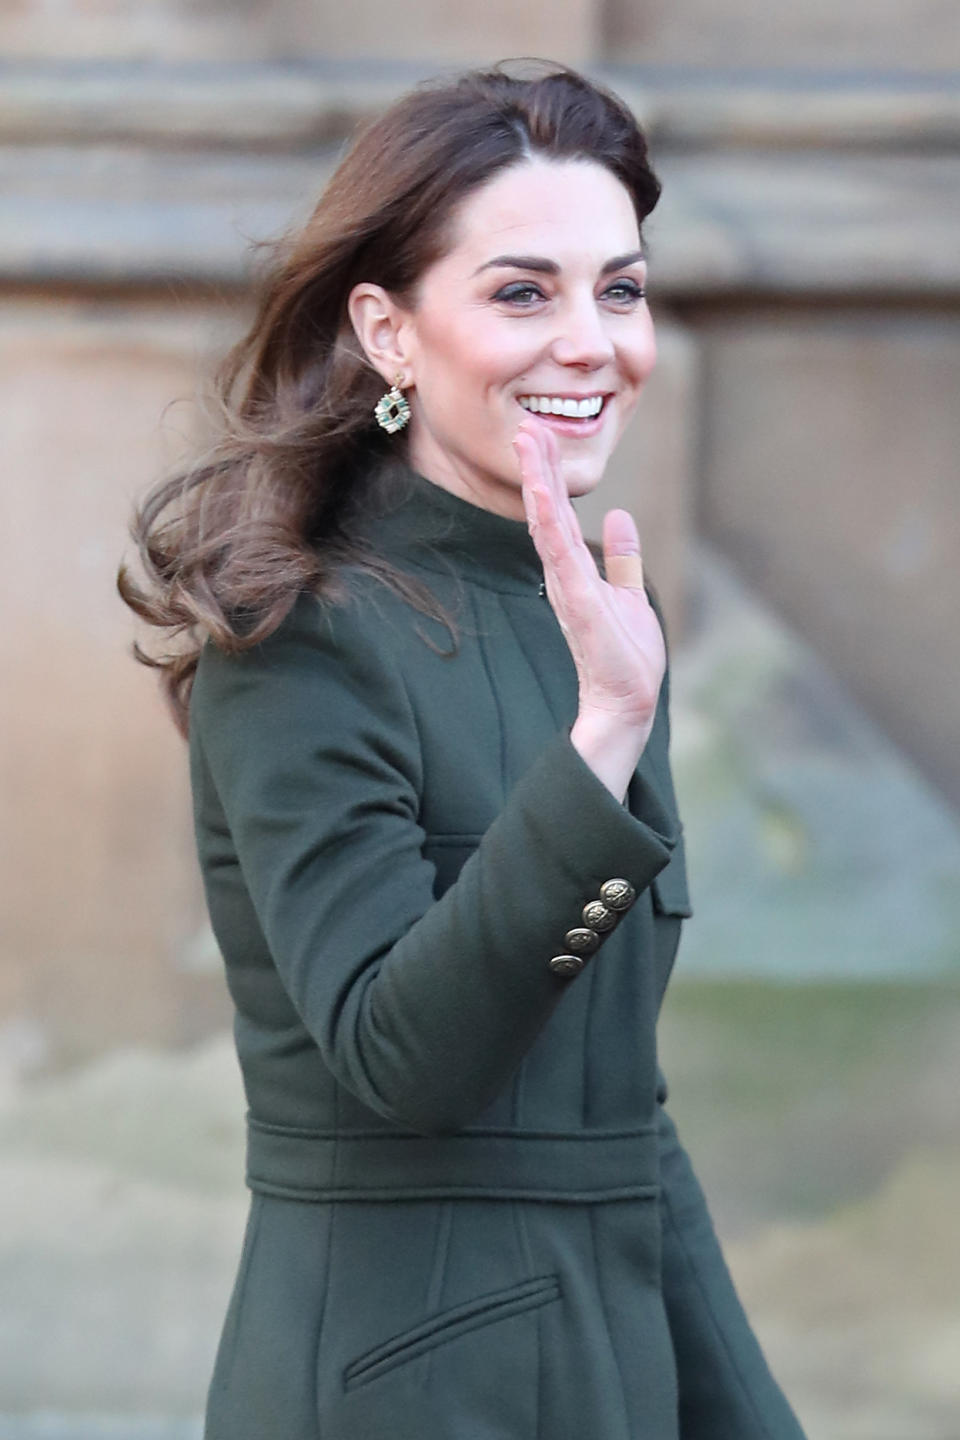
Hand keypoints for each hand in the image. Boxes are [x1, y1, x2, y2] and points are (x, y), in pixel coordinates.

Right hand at [513, 420, 665, 797]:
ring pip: (548, 525)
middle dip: (537, 468)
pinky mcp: (579, 603)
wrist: (627, 703)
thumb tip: (620, 517)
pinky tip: (542, 493)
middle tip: (524, 425)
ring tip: (528, 441)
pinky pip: (560, 555)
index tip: (540, 436)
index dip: (549, 476)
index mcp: (575, 572)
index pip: (558, 515)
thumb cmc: (626, 659)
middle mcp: (565, 576)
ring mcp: (569, 588)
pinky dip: (549, 521)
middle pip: (547, 512)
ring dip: (538, 483)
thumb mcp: (630, 594)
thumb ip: (622, 558)